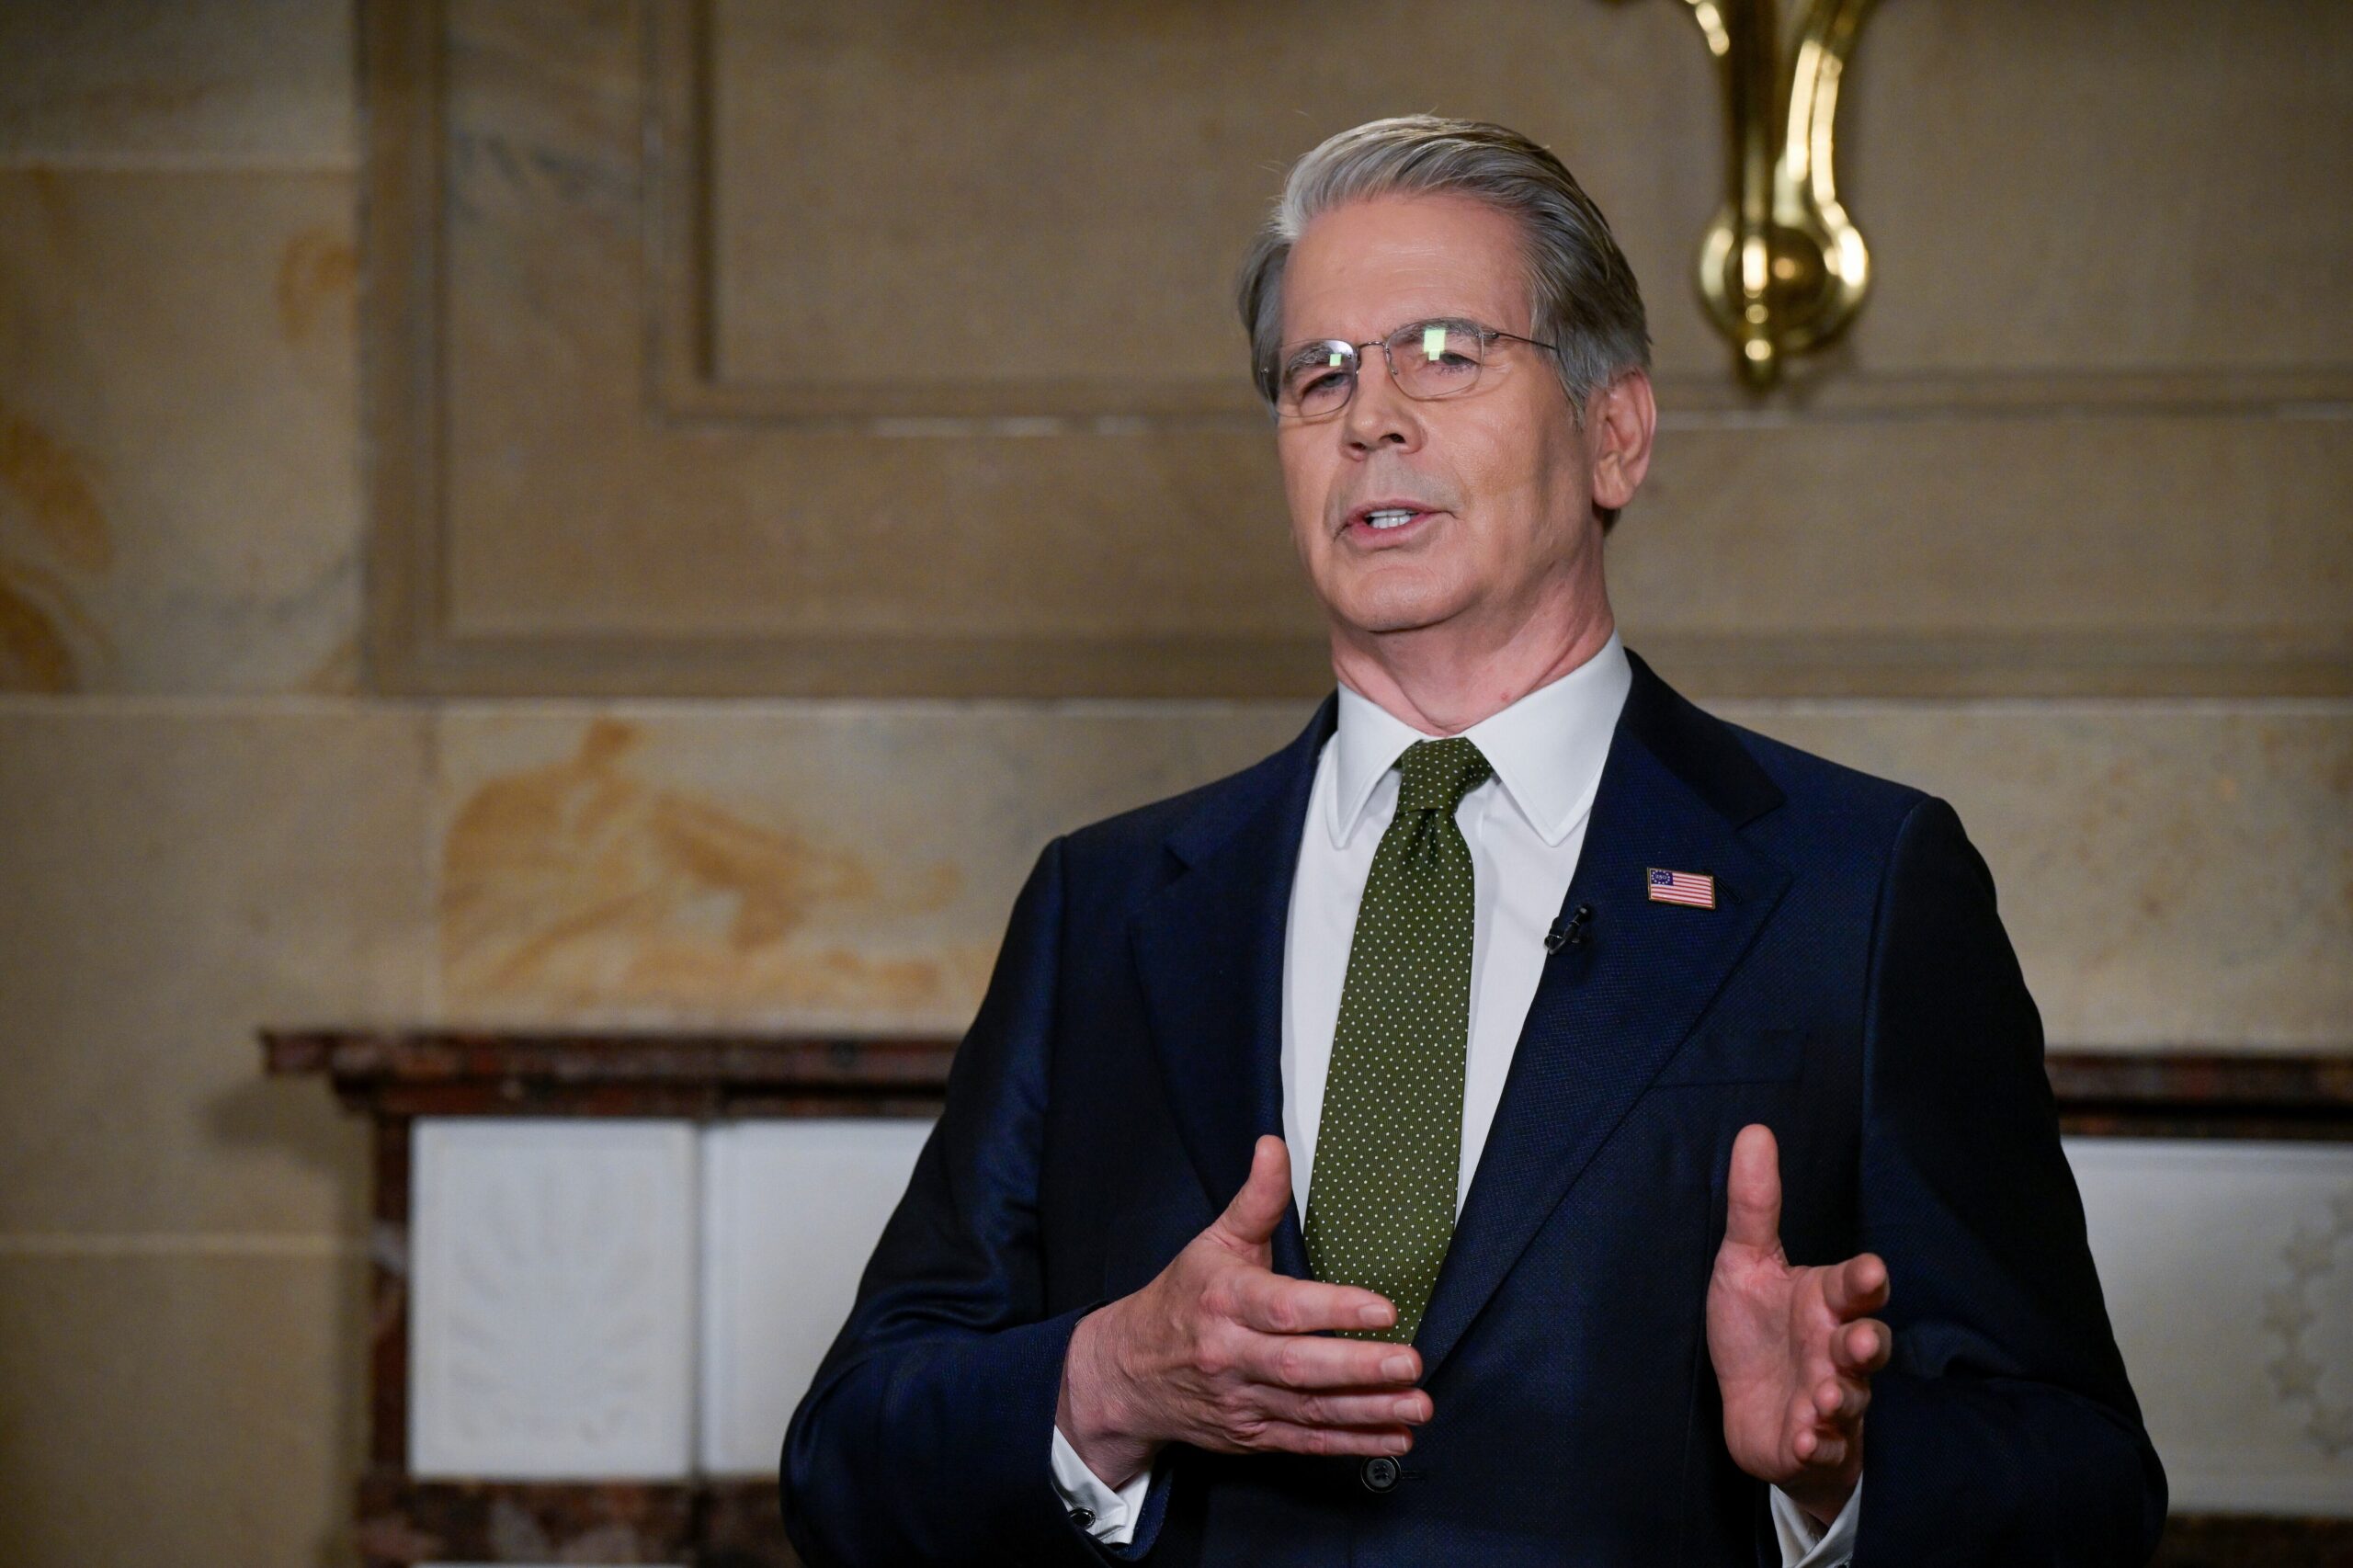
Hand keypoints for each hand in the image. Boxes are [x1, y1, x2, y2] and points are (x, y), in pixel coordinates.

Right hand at [1055, 1135, 1432, 1487]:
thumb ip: (1255, 1200)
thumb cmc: (1183, 1300)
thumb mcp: (1213, 1243)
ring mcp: (1241, 1400)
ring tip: (1417, 1405)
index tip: (1382, 1309)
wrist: (1127, 1373)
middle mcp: (1231, 1355)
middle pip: (1298, 1366)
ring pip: (1309, 1409)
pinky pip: (1306, 1442)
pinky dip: (1351, 1443)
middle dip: (1358, 1367)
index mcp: (1225, 1301)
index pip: (1282, 1307)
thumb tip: (1274, 1146)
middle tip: (1411, 1361)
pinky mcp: (1251, 1435)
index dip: (1333, 1309)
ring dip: (1368, 1411)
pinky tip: (1394, 1439)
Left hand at [1707, 1123, 1893, 1525]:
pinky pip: (1824, 1446)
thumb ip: (1754, 1204)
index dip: (1865, 1280)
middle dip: (1868, 1344)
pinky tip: (1804, 1437)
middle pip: (1870, 1345)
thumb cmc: (1757, 1329)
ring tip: (1823, 1397)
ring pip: (1852, 1398)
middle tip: (1858, 1343)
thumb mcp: (1745, 1262)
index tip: (1870, 1273)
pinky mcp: (1815, 1442)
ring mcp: (1833, 1398)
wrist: (1753, 1410)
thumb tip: (1754, 1130)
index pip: (1857, 1286)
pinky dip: (1816, 1444)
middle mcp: (1838, 1348)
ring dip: (1840, 1397)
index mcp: (1826, 1301)